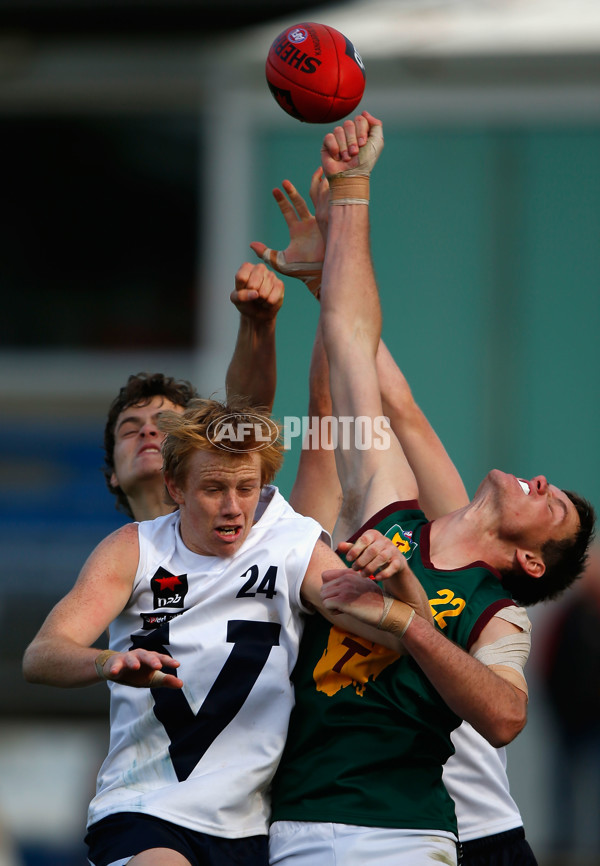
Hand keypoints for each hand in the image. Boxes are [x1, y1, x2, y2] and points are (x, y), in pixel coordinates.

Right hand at [99, 648, 182, 689]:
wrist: (117, 669)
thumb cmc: (138, 673)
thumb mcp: (152, 678)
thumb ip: (166, 680)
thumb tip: (181, 684)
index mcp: (151, 658)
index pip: (161, 658)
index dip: (168, 661)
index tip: (176, 664)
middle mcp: (140, 656)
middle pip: (147, 656)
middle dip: (152, 660)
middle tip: (158, 666)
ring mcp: (127, 658)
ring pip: (131, 659)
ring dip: (133, 662)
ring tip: (136, 666)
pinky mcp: (116, 663)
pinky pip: (115, 666)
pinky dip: (114, 668)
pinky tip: (114, 672)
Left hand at [230, 262, 283, 319]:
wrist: (258, 312)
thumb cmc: (245, 302)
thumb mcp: (236, 300)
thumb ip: (240, 296)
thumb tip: (256, 294)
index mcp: (246, 267)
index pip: (241, 278)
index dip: (241, 289)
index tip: (242, 290)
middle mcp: (260, 268)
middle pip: (253, 285)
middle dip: (251, 296)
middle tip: (253, 296)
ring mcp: (271, 275)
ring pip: (263, 294)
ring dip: (260, 301)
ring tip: (260, 298)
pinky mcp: (280, 284)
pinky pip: (271, 299)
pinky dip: (267, 304)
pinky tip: (267, 300)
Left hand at [250, 169, 326, 298]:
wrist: (319, 274)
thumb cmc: (300, 270)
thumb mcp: (279, 261)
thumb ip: (265, 253)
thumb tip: (251, 244)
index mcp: (297, 230)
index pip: (288, 211)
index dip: (282, 200)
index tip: (274, 190)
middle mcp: (308, 224)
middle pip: (299, 203)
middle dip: (291, 192)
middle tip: (284, 182)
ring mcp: (319, 224)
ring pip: (314, 202)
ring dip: (310, 189)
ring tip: (306, 176)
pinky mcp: (329, 225)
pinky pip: (326, 207)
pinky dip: (325, 195)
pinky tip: (324, 184)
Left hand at [320, 568, 384, 626]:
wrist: (386, 610)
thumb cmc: (374, 600)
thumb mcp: (362, 583)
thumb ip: (347, 581)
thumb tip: (330, 587)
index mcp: (349, 573)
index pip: (325, 575)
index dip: (329, 587)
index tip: (339, 595)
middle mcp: (345, 578)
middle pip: (323, 588)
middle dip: (330, 598)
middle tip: (343, 604)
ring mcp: (344, 588)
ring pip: (323, 596)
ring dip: (331, 605)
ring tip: (344, 608)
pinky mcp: (343, 600)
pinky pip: (326, 604)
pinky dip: (333, 611)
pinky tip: (344, 612)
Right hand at [321, 110, 383, 178]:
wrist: (351, 176)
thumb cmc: (365, 162)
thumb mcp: (377, 143)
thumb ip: (376, 125)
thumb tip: (364, 113)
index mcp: (361, 131)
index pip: (360, 119)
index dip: (361, 131)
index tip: (363, 145)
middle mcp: (349, 133)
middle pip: (349, 124)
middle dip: (352, 141)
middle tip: (355, 153)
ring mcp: (338, 138)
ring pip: (338, 130)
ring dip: (344, 147)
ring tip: (347, 158)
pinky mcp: (327, 144)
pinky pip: (329, 137)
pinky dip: (335, 148)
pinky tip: (337, 157)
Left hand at [337, 529, 409, 580]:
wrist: (393, 562)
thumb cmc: (373, 554)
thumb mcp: (362, 550)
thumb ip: (351, 548)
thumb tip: (339, 545)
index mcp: (374, 535)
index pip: (364, 539)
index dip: (355, 549)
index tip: (348, 559)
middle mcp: (385, 540)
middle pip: (372, 550)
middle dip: (362, 561)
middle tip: (354, 569)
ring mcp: (393, 550)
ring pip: (382, 558)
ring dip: (371, 568)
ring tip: (363, 575)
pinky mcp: (399, 561)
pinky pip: (393, 566)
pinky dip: (384, 573)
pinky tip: (376, 578)